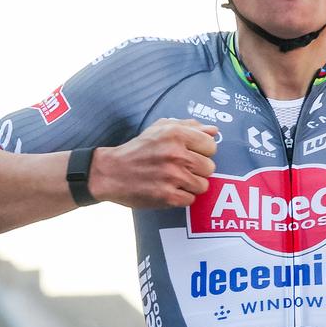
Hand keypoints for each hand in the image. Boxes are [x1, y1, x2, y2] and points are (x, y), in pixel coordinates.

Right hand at [90, 119, 218, 209]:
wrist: (111, 172)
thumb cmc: (138, 149)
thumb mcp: (160, 129)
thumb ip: (189, 127)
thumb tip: (214, 131)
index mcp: (176, 134)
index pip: (211, 145)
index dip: (202, 151)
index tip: (191, 154)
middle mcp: (176, 154)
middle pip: (209, 167)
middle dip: (197, 169)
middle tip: (181, 168)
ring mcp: (172, 176)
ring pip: (202, 185)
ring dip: (191, 185)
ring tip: (175, 180)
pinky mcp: (167, 196)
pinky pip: (190, 200)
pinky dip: (181, 197)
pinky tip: (169, 190)